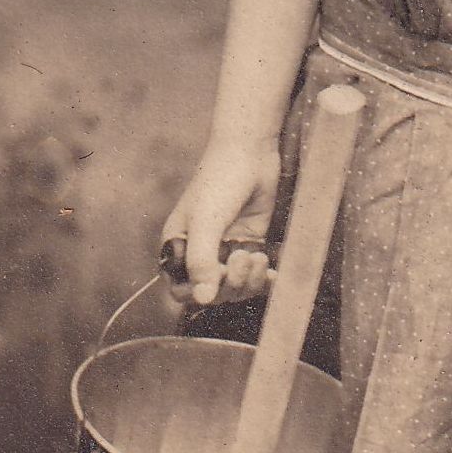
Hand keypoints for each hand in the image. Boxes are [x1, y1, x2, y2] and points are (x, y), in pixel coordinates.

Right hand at [160, 136, 281, 307]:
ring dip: (249, 281)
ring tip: (257, 257)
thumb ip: (201, 261)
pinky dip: (264, 280)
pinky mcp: (249, 244)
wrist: (249, 153)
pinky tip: (273, 274)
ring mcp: (225, 249)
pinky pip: (254, 276)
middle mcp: (200, 251)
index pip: (180, 289)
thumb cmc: (219, 182)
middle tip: (242, 258)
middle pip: (212, 292)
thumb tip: (203, 300)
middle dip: (230, 283)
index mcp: (178, 246)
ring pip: (236, 287)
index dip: (199, 292)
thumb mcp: (205, 222)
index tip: (218, 274)